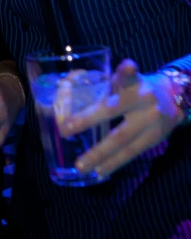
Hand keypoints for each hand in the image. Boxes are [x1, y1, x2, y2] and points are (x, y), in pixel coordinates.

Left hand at [59, 59, 184, 176]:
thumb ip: (106, 85)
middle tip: (65, 129)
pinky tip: (100, 171)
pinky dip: (114, 162)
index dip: (127, 72)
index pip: (129, 76)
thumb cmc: (139, 88)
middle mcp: (144, 99)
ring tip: (81, 166)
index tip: (127, 67)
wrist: (176, 98)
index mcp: (134, 82)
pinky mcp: (156, 138)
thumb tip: (63, 91)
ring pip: (123, 139)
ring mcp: (152, 120)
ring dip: (100, 154)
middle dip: (88, 120)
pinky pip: (132, 152)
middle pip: (115, 110)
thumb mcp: (126, 81)